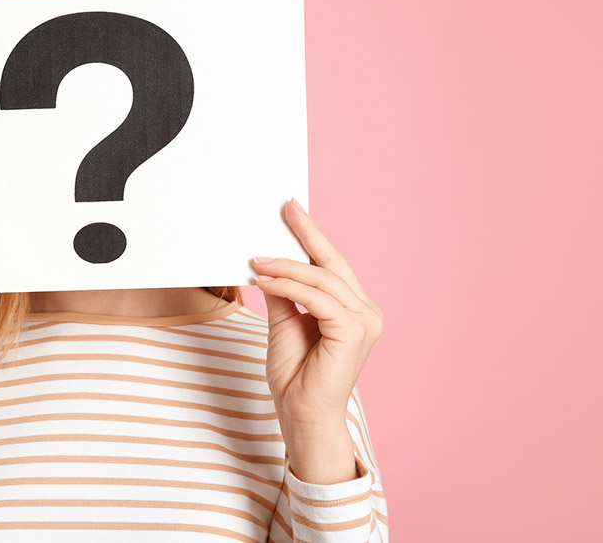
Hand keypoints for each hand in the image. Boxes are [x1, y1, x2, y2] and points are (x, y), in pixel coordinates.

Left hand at [252, 198, 383, 429]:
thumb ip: (282, 292)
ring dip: (285, 266)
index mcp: (353, 308)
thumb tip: (267, 262)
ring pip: (321, 278)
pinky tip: (264, 280)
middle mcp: (366, 311)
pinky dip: (287, 285)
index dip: (312, 236)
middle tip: (286, 208)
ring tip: (256, 261)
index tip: (292, 209)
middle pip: (332, 263)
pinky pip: (316, 297)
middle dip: (306, 234)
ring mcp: (364, 320)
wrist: (301, 415)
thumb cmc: (295, 375)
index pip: (331, 264)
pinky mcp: (354, 330)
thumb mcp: (284, 322)